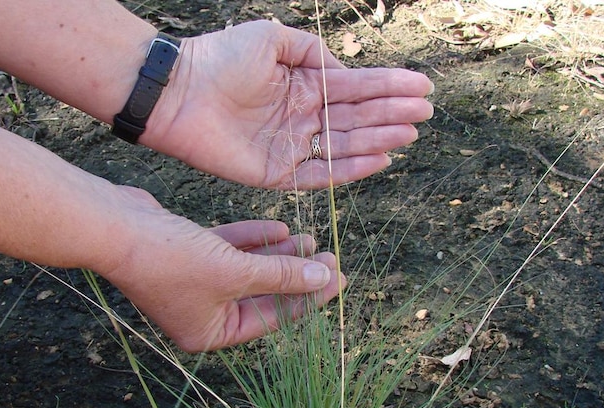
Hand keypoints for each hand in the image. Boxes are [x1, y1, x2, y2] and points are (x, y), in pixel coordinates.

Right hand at [99, 186, 345, 351]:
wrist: (114, 227)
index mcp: (210, 333)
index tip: (339, 280)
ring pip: (248, 267)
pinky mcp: (188, 250)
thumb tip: (325, 278)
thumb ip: (282, 275)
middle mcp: (202, 312)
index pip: (272, 318)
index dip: (308, 298)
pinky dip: (252, 239)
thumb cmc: (170, 260)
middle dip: (296, 272)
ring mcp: (194, 281)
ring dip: (278, 253)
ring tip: (310, 238)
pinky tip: (280, 229)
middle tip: (330, 255)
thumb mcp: (235, 273)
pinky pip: (229, 248)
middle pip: (262, 292)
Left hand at [141, 20, 434, 189]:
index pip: (355, 87)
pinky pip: (320, 174)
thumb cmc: (221, 58)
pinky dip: (350, 169)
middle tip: (425, 114)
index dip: (390, 86)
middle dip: (391, 114)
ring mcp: (290, 144)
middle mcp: (302, 115)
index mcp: (303, 83)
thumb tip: (344, 74)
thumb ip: (314, 53)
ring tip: (409, 134)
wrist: (178, 92)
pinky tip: (379, 160)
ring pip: (344, 144)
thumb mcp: (274, 38)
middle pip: (356, 117)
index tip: (423, 87)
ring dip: (378, 139)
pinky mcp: (276, 172)